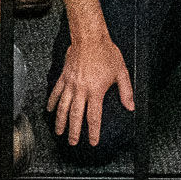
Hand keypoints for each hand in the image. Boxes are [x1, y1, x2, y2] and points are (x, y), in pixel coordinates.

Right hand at [49, 32, 132, 147]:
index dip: (93, 131)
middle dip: (74, 131)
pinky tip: (50, 110)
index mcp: (96, 91)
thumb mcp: (121, 72)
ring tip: (59, 132)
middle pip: (76, 115)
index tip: (93, 142)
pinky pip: (56, 92)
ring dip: (61, 121)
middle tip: (72, 142)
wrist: (89, 38)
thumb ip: (126, 91)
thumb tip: (130, 106)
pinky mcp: (64, 76)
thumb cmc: (106, 53)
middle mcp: (81, 90)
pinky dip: (52, 102)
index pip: (94, 117)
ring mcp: (70, 83)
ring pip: (63, 106)